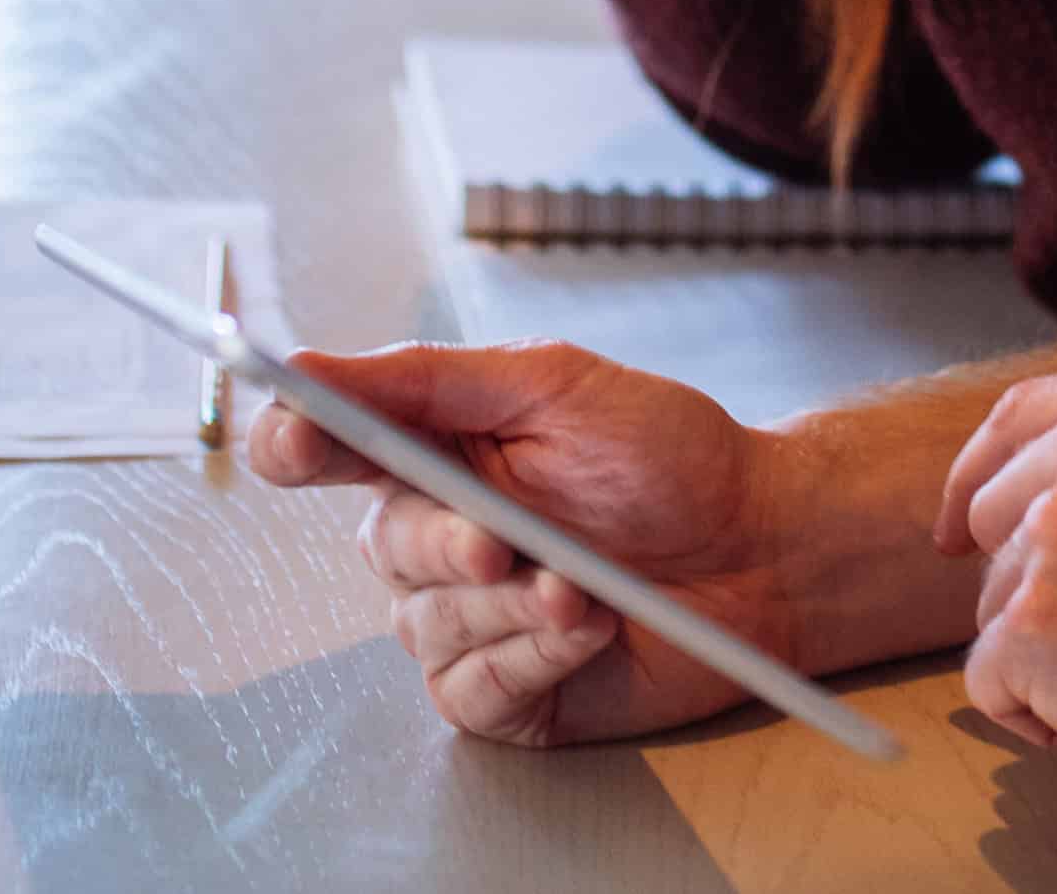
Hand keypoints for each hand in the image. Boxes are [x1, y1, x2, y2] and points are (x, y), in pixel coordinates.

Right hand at [246, 340, 794, 744]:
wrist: (761, 547)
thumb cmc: (670, 456)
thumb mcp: (554, 384)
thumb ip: (428, 380)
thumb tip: (312, 367)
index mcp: (437, 450)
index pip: (326, 446)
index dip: (296, 443)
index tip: (295, 440)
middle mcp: (438, 535)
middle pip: (380, 546)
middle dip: (445, 544)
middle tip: (504, 543)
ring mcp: (467, 616)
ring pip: (424, 625)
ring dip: (508, 607)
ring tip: (585, 587)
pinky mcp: (503, 689)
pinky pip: (467, 689)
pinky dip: (529, 658)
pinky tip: (585, 630)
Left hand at [938, 353, 1056, 846]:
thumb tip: (1008, 499)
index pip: (1016, 417)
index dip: (979, 477)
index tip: (959, 529)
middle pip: (991, 514)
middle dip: (1034, 582)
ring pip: (991, 604)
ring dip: (1046, 655)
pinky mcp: (1031, 623)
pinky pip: (988, 681)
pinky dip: (1037, 716)